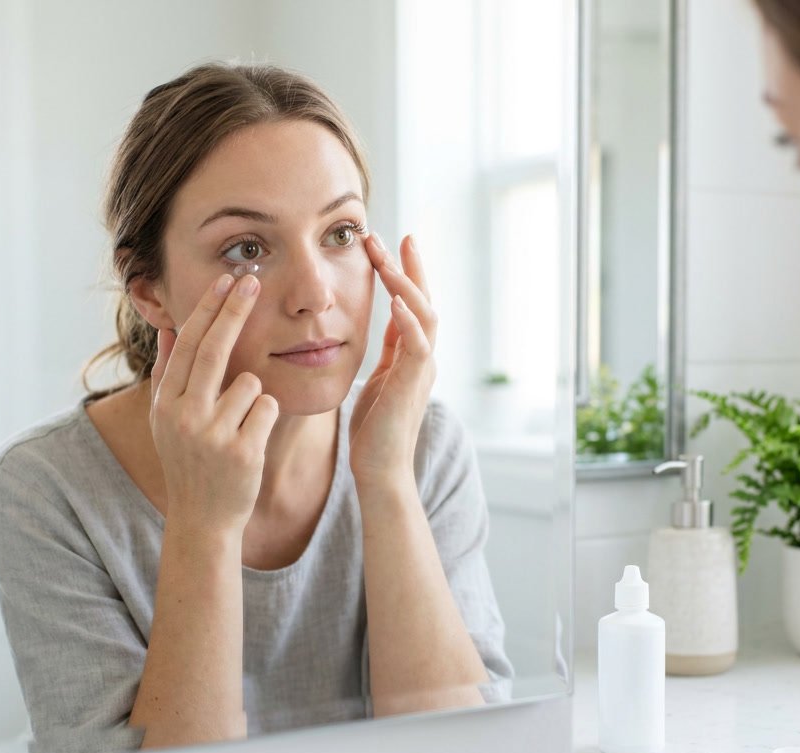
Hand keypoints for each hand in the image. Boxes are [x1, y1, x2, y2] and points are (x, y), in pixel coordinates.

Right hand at [149, 271, 278, 532]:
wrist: (202, 519)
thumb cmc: (190, 463)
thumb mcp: (167, 421)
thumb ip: (167, 374)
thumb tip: (168, 329)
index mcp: (165, 404)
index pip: (187, 345)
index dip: (208, 310)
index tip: (225, 281)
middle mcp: (184, 415)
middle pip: (214, 350)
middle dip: (234, 311)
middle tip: (251, 282)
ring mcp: (213, 434)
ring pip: (251, 383)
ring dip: (253, 397)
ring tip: (239, 427)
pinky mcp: (243, 450)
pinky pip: (269, 408)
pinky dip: (266, 417)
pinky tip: (252, 440)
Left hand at [350, 233, 436, 484]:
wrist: (380, 469)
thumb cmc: (375, 430)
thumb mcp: (379, 378)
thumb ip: (389, 350)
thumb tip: (390, 320)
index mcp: (413, 355)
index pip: (413, 304)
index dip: (405, 273)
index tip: (390, 244)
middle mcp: (424, 358)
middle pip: (424, 300)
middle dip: (410, 267)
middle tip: (394, 235)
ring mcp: (422, 370)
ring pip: (424, 315)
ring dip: (406, 284)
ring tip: (387, 258)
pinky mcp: (412, 384)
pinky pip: (417, 345)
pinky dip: (409, 321)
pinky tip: (396, 300)